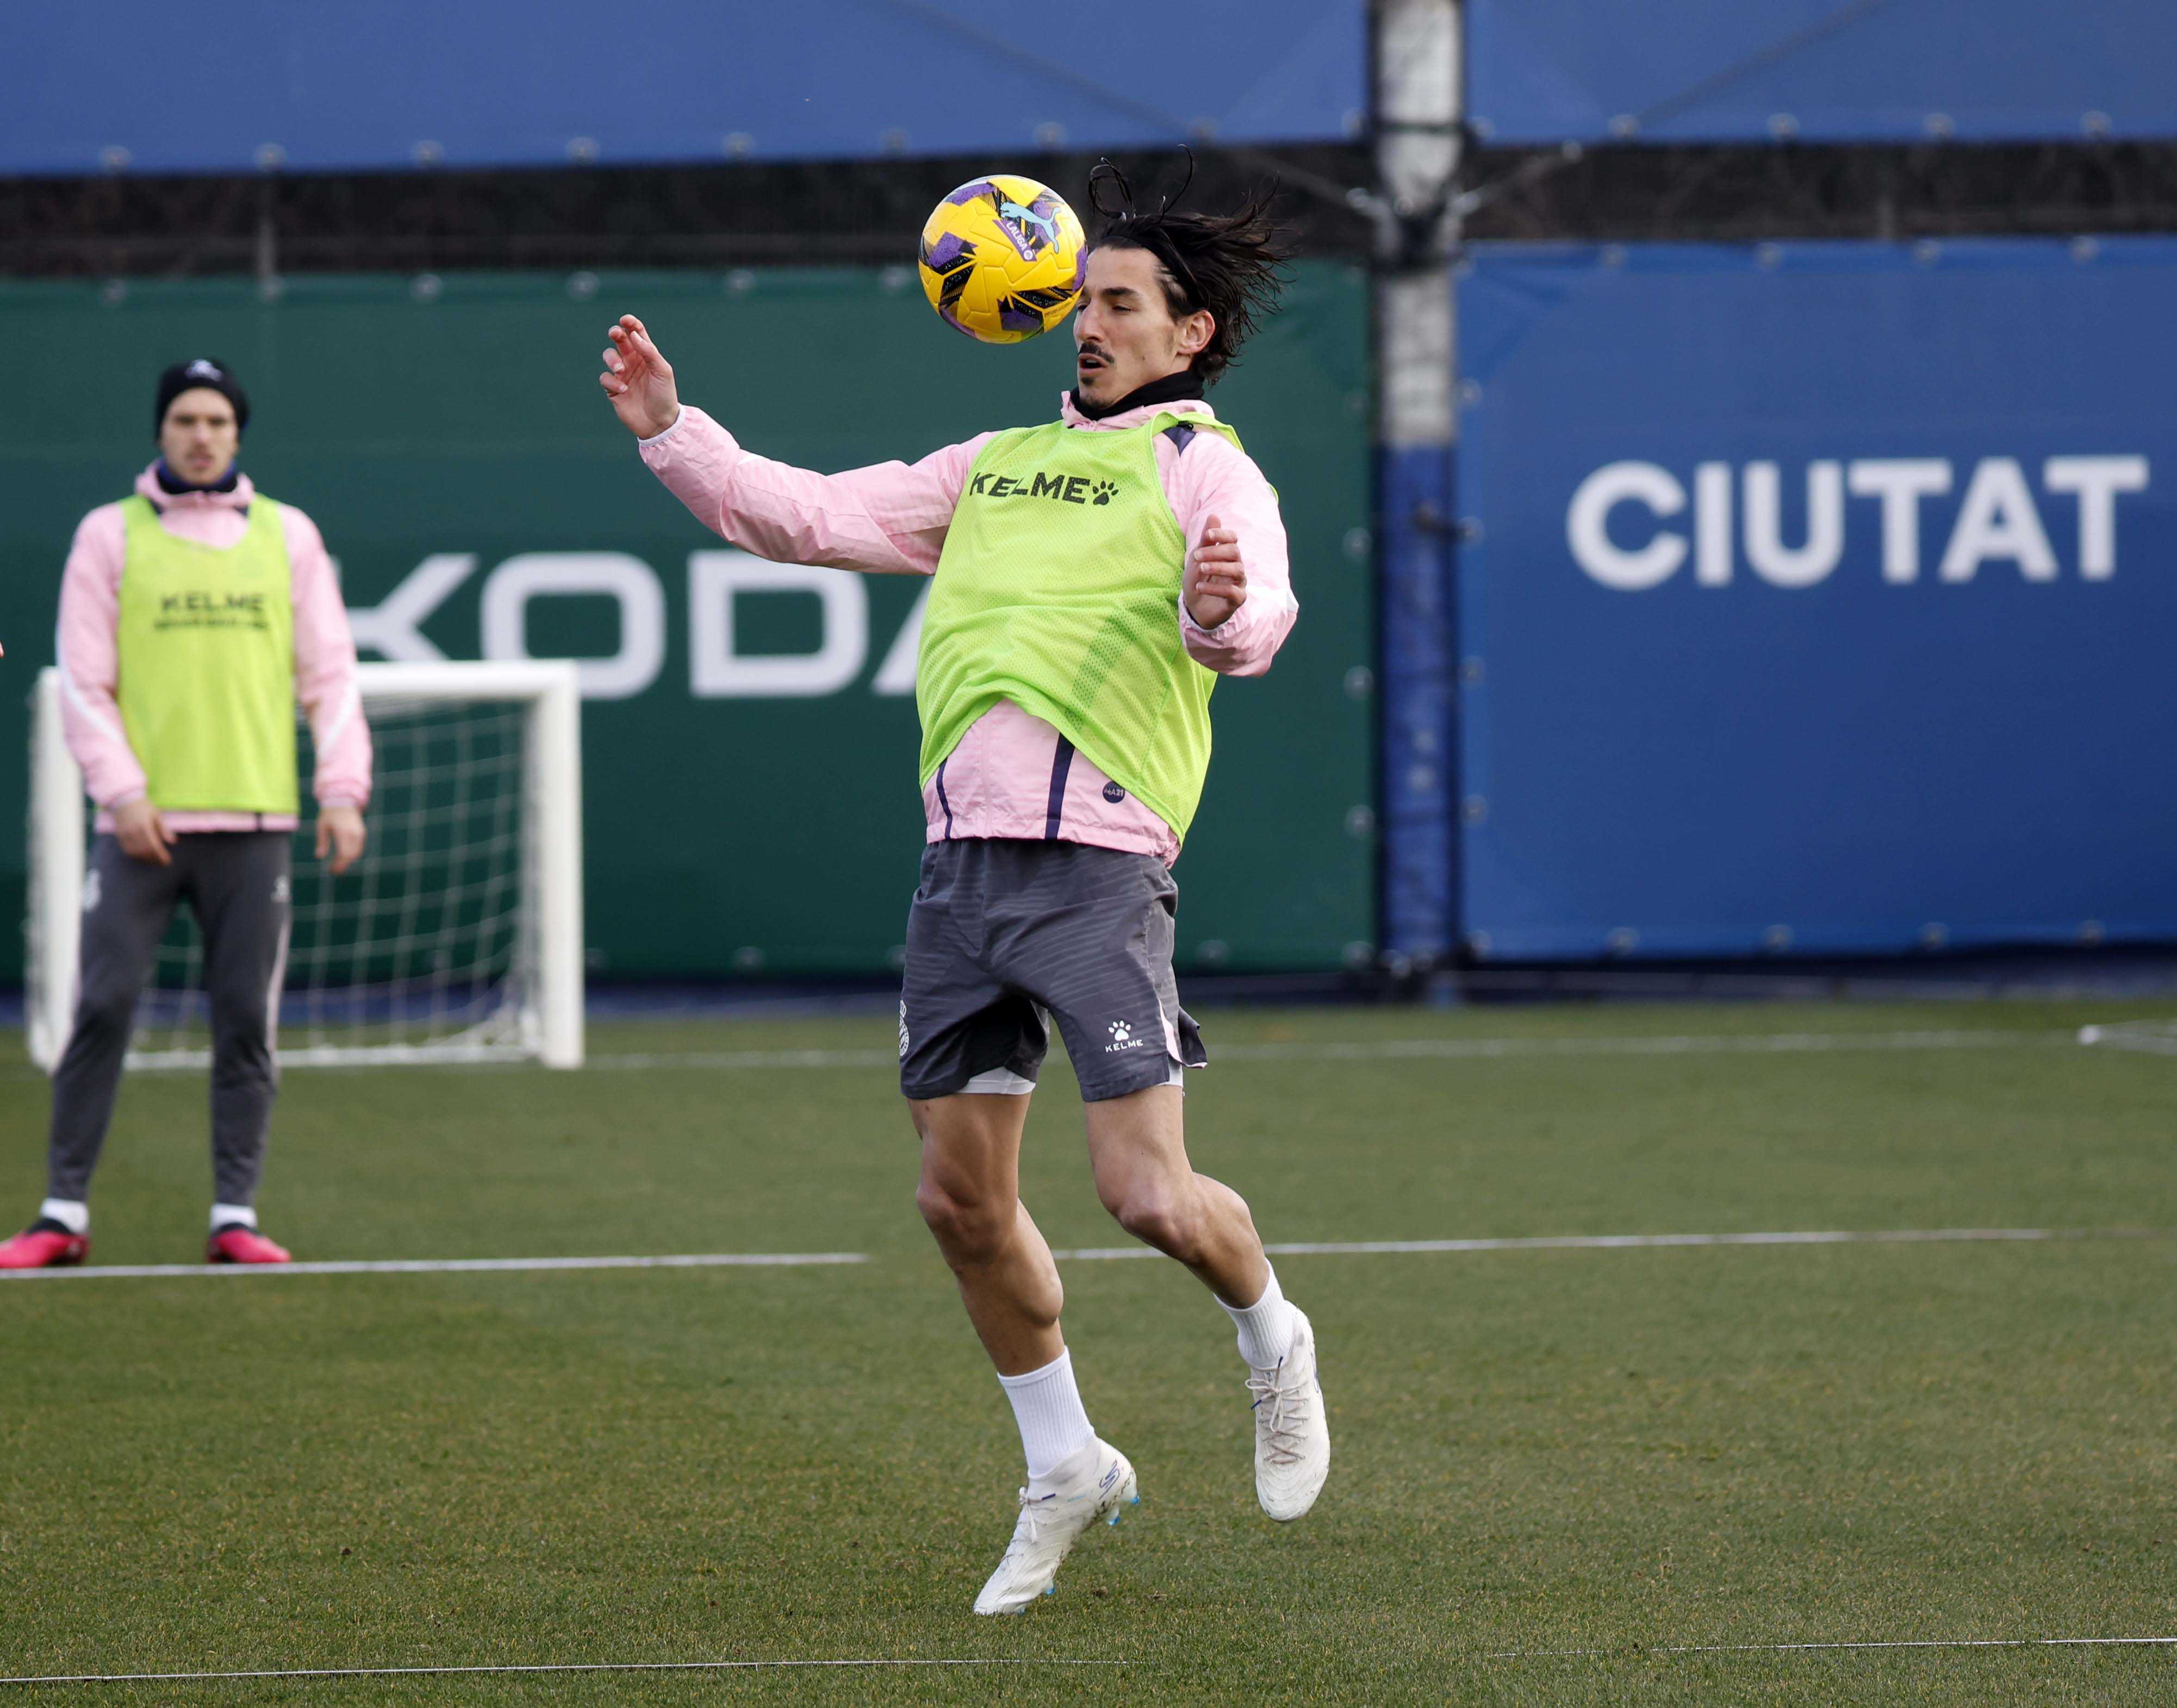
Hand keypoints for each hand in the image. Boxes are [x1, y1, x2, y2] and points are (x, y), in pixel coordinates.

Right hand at [113, 797, 173, 865]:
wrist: (124, 801)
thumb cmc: (144, 808)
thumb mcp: (157, 815)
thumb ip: (164, 829)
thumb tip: (173, 842)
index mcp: (145, 826)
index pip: (154, 845)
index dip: (161, 855)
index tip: (167, 861)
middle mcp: (134, 831)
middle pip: (145, 851)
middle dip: (154, 859)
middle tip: (162, 863)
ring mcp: (125, 834)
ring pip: (135, 852)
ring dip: (145, 859)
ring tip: (153, 861)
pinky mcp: (119, 835)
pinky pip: (126, 850)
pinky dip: (135, 856)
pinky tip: (142, 857)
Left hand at [316, 804, 365, 875]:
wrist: (342, 801)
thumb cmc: (329, 814)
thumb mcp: (321, 827)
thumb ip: (321, 841)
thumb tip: (319, 857)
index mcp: (343, 832)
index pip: (344, 854)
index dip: (338, 864)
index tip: (331, 870)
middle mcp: (354, 834)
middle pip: (351, 856)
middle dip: (343, 865)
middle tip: (334, 871)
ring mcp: (360, 834)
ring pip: (356, 853)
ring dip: (347, 861)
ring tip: (337, 865)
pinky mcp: (362, 833)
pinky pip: (359, 848)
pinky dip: (352, 855)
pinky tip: (343, 857)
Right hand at [599, 314, 681, 439]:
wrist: (660, 423)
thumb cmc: (665, 396)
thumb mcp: (662, 371)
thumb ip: (649, 352)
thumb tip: (634, 335)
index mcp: (646, 355)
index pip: (636, 333)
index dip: (630, 323)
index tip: (626, 320)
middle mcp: (633, 361)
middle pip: (619, 340)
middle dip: (616, 333)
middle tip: (616, 334)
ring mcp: (622, 374)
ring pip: (608, 356)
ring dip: (612, 359)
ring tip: (622, 370)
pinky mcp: (613, 389)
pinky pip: (605, 378)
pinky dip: (612, 381)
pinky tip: (624, 390)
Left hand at [1184, 514, 1247, 629]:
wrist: (1195, 607)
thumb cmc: (1198, 579)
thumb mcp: (1197, 559)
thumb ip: (1206, 540)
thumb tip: (1214, 516)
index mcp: (1227, 554)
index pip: (1233, 539)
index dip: (1222, 535)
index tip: (1207, 535)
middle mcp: (1236, 566)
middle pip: (1235, 552)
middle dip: (1215, 551)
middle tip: (1197, 556)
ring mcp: (1239, 583)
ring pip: (1237, 570)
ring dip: (1217, 567)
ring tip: (1201, 569)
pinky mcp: (1237, 599)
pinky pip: (1232, 591)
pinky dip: (1215, 588)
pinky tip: (1199, 587)